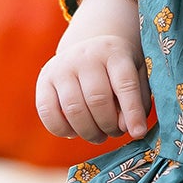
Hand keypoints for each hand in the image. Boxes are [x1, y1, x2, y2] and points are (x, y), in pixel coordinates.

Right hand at [35, 34, 150, 142]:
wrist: (88, 47)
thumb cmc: (117, 69)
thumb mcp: (136, 76)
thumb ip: (137, 101)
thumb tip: (125, 128)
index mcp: (114, 52)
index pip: (125, 84)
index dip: (132, 112)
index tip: (138, 133)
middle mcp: (86, 56)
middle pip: (97, 99)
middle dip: (109, 126)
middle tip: (115, 133)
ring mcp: (61, 67)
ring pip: (74, 109)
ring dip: (89, 132)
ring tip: (99, 136)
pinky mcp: (43, 80)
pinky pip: (47, 112)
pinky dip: (62, 130)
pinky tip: (74, 133)